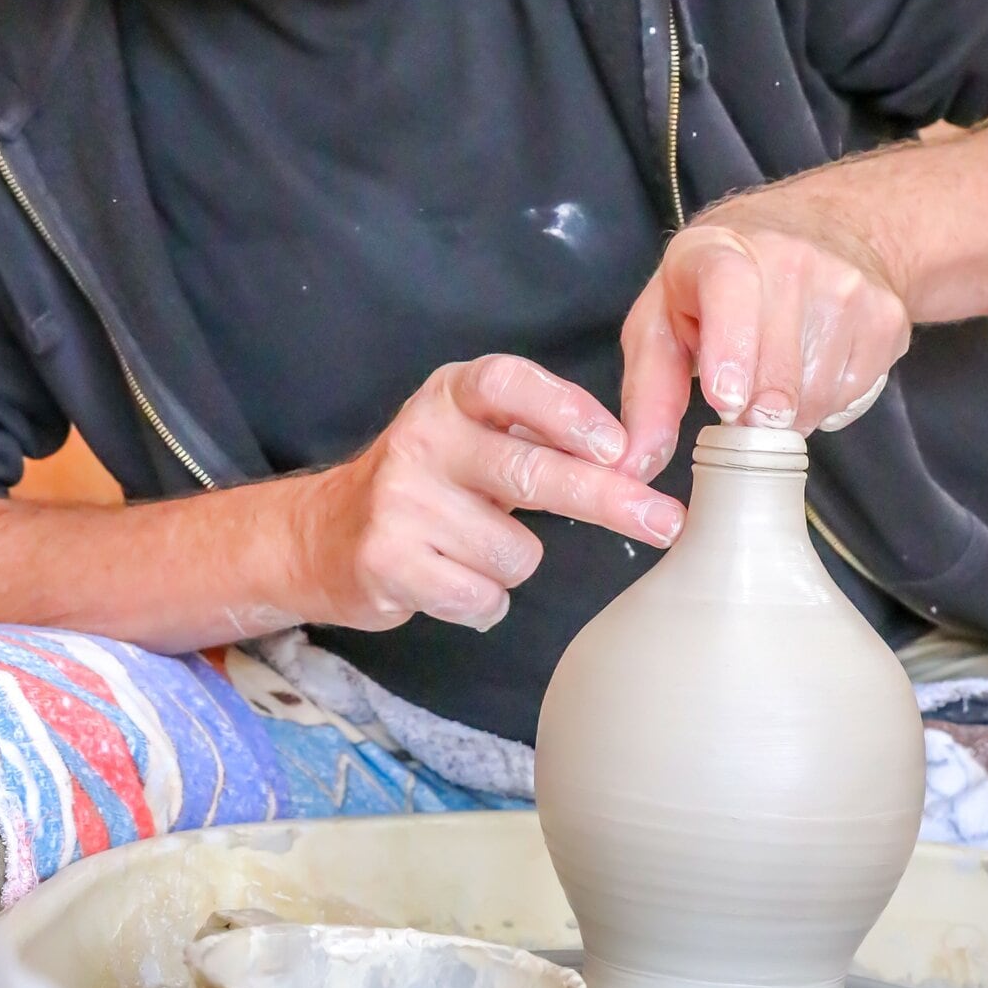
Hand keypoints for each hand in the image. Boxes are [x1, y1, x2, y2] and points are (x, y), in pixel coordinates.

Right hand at [301, 355, 684, 631]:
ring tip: (473, 550)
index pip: (509, 384)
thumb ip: (538, 436)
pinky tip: (452, 582)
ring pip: (515, 550)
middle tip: (662, 521)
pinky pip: (481, 595)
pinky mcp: (387, 560)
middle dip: (606, 499)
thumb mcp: (472, 434)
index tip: (619, 447)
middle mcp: (421, 437)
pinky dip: (484, 602)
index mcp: (450, 395)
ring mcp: (400, 500)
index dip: (566, 411)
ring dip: (514, 563)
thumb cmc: (429, 482)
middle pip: (528, 470)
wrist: (324, 534)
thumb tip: (634, 461)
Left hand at [618, 194, 911, 481]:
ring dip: (787, 413)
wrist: (824, 230)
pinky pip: (852, 397)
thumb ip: (648, 391)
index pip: (730, 288)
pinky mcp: (887, 316)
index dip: (730, 347)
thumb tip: (635, 466)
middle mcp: (790, 256)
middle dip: (751, 412)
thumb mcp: (665, 320)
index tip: (725, 401)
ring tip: (772, 378)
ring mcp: (848, 285)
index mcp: (720, 249)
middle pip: (777, 368)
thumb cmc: (719, 286)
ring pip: (815, 395)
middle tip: (738, 408)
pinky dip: (825, 404)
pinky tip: (810, 368)